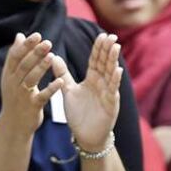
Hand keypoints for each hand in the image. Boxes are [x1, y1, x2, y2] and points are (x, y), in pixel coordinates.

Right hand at [0, 32, 62, 130]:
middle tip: (47, 42)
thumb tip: (19, 35)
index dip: (25, 46)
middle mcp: (13, 84)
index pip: (15, 57)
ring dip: (41, 67)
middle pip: (23, 66)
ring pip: (31, 79)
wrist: (13, 125)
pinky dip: (51, 88)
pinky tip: (60, 81)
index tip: (37, 35)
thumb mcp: (12, 77)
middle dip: (35, 53)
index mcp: (9, 75)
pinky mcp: (32, 107)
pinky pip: (43, 96)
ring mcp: (22, 96)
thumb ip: (16, 57)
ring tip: (52, 56)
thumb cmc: (16, 97)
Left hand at [53, 33, 122, 150]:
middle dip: (108, 50)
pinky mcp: (110, 104)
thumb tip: (53, 57)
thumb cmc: (79, 114)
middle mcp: (102, 83)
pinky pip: (113, 90)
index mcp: (92, 79)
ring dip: (113, 60)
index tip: (101, 35)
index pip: (96, 60)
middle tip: (111, 35)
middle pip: (105, 63)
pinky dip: (115, 80)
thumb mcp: (68, 91)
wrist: (85, 135)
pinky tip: (117, 70)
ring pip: (111, 73)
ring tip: (116, 46)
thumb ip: (62, 74)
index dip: (99, 48)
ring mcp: (107, 92)